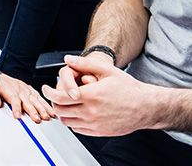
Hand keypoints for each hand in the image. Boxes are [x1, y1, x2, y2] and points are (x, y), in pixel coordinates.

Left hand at [0, 73, 55, 123]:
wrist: (8, 74)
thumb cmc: (0, 84)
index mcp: (10, 90)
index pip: (14, 99)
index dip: (16, 107)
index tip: (17, 115)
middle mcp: (21, 91)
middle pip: (27, 102)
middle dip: (32, 111)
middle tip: (36, 119)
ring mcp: (28, 92)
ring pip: (36, 101)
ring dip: (42, 109)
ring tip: (46, 117)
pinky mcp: (34, 93)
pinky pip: (41, 99)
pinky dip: (47, 106)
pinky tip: (51, 112)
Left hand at [42, 55, 156, 136]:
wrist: (145, 107)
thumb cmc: (128, 88)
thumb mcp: (107, 70)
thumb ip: (85, 63)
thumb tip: (68, 59)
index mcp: (91, 96)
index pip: (60, 97)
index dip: (49, 93)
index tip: (46, 88)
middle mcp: (90, 112)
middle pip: (60, 111)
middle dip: (53, 102)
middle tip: (54, 95)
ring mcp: (94, 124)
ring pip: (67, 121)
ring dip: (62, 112)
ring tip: (65, 103)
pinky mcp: (98, 132)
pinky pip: (77, 129)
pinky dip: (72, 121)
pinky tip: (76, 112)